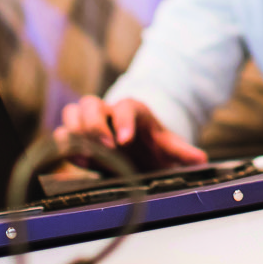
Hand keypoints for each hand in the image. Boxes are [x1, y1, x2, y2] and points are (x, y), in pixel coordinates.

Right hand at [55, 96, 206, 171]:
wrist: (136, 146)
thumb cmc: (151, 143)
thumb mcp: (167, 146)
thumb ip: (181, 151)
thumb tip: (200, 159)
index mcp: (132, 110)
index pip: (125, 108)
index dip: (123, 122)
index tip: (124, 140)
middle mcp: (108, 112)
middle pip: (91, 104)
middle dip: (94, 124)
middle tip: (104, 147)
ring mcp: (90, 122)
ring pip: (73, 112)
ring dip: (75, 129)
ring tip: (84, 152)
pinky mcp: (77, 136)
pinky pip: (62, 132)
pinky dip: (64, 143)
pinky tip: (73, 157)